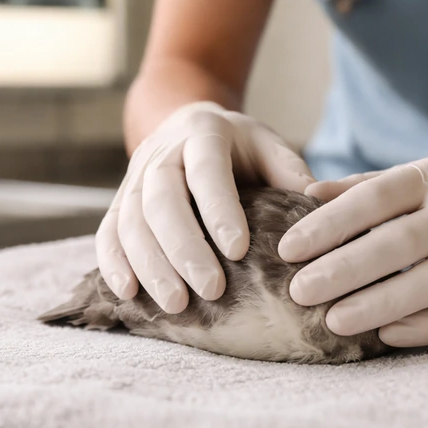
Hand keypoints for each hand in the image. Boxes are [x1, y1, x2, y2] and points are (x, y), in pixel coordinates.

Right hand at [97, 101, 314, 313]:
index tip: (238, 250)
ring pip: (130, 221)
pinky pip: (109, 232)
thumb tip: (319, 205)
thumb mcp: (267, 144)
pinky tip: (129, 294)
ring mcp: (133, 178)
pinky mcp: (118, 202)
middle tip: (211, 290)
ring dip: (150, 265)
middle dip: (184, 248)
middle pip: (161, 200)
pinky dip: (114, 264)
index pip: (206, 170)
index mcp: (202, 134)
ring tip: (176, 305)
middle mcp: (161, 154)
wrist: (185, 123)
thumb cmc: (237, 145)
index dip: (219, 209)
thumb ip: (289, 170)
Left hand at [279, 153, 427, 346]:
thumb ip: (364, 188)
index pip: (374, 198)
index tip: (288, 248)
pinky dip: (426, 327)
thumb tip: (306, 194)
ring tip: (333, 322)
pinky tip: (387, 336)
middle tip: (299, 292)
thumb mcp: (420, 178)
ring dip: (379, 304)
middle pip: (399, 243)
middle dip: (345, 269)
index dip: (330, 223)